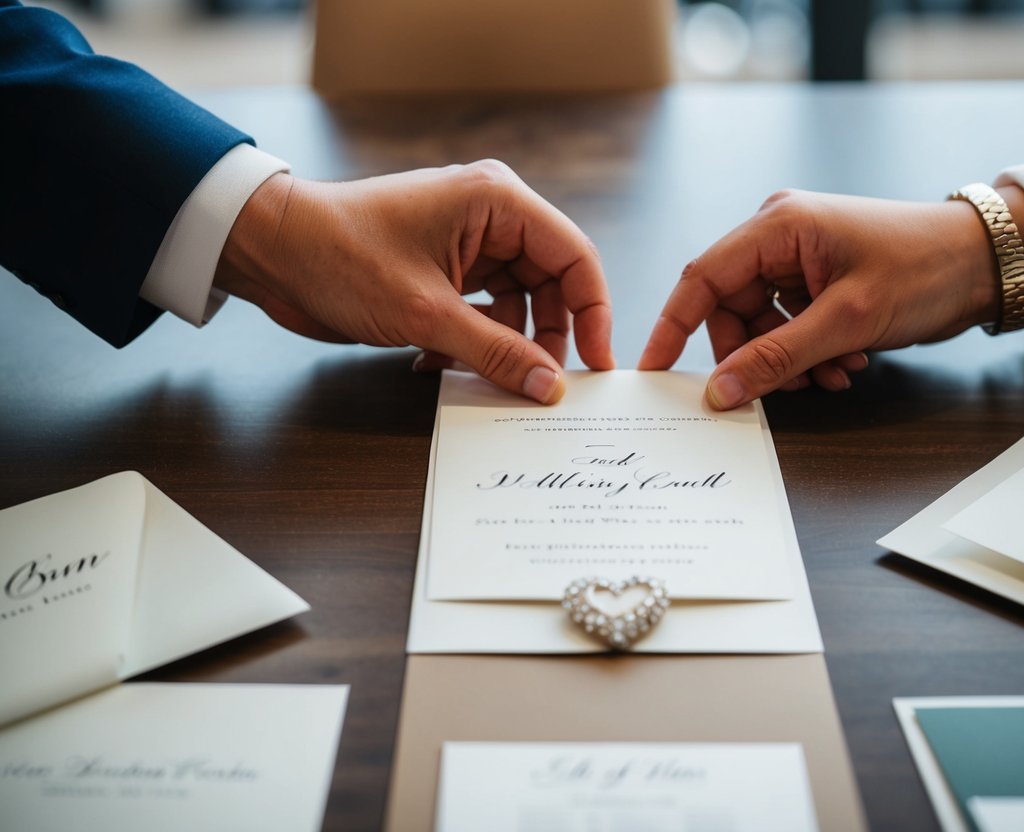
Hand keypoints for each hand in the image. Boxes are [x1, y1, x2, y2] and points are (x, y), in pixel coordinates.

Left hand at [214, 160, 613, 402]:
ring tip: (478, 376)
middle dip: (546, 337)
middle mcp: (490, 217)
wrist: (268, 251)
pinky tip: (439, 365)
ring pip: (518, 305)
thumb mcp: (426, 314)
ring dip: (503, 347)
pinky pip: (483, 313)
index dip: (594, 313)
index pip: (575, 257)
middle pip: (551, 285)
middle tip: (541, 385)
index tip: (598, 364)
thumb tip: (550, 387)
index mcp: (497, 202)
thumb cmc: (340, 257)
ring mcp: (466, 245)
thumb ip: (496, 352)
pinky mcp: (444, 272)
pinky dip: (472, 344)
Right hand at [638, 187, 1023, 408]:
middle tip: (787, 387)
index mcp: (777, 225)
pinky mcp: (819, 280)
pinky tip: (844, 366)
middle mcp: (780, 235)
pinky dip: (809, 354)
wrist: (989, 262)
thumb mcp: (846, 321)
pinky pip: (790, 325)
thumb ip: (777, 358)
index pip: (702, 278)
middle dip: (755, 355)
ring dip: (789, 360)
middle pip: (732, 309)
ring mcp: (800, 258)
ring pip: (762, 325)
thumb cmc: (925, 269)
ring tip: (832, 375)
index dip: (672, 326)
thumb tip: (720, 391)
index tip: (653, 371)